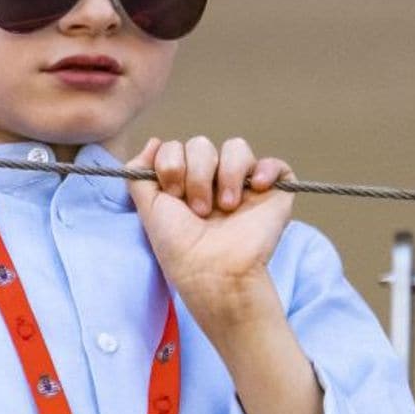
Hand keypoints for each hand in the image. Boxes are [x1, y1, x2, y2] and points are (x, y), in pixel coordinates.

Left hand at [127, 135, 293, 318]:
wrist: (211, 271)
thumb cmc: (178, 245)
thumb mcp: (147, 207)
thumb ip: (138, 173)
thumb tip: (154, 142)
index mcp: (185, 182)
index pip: (176, 148)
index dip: (171, 165)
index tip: (173, 196)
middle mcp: (214, 180)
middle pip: (201, 144)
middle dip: (196, 175)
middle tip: (198, 209)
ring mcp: (244, 185)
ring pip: (236, 147)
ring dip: (226, 175)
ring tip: (226, 208)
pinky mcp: (274, 194)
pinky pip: (276, 164)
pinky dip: (266, 169)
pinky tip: (256, 188)